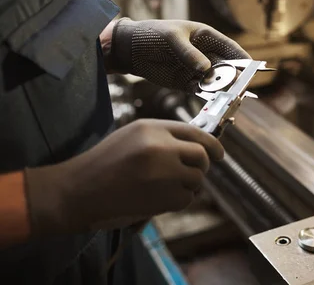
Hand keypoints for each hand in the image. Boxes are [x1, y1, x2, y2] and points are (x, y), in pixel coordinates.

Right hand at [24, 119, 223, 234]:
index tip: (220, 154)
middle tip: (192, 174)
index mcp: (151, 127)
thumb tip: (197, 144)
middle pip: (201, 155)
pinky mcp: (164, 196)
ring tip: (165, 188)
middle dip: (202, 166)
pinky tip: (158, 199)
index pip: (194, 131)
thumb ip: (162, 137)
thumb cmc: (103, 164)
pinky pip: (186, 198)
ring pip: (196, 178)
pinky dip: (178, 201)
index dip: (211, 143)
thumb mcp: (131, 137)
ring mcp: (164, 171)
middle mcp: (161, 146)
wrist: (77, 191)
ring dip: (187, 185)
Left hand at [104, 18, 249, 91]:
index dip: (243, 58)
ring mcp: (197, 70)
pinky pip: (203, 92)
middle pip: (228, 68)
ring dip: (224, 90)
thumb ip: (189, 53)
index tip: (254, 68)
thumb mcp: (171, 38)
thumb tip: (207, 68)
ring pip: (217, 82)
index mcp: (206, 37)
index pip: (230, 48)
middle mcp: (206, 54)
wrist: (128, 49)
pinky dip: (209, 98)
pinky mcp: (187, 83)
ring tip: (230, 99)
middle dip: (236, 78)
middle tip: (241, 89)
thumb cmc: (151, 34)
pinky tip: (215, 103)